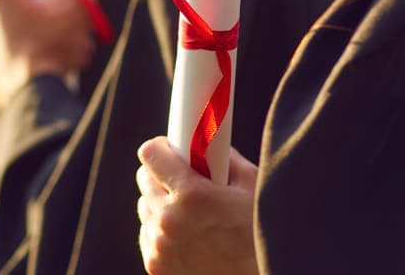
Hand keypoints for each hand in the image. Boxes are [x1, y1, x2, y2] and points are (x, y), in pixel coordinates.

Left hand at [0, 0, 105, 107]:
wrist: (33, 94)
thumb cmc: (51, 47)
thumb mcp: (78, 10)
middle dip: (49, 9)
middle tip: (70, 20)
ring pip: (21, 25)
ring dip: (45, 31)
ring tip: (70, 46)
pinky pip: (15, 47)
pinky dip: (33, 49)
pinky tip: (56, 61)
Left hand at [135, 137, 259, 274]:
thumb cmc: (260, 234)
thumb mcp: (251, 186)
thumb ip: (225, 159)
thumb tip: (208, 143)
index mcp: (191, 196)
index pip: (150, 154)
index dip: (162, 148)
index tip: (171, 149)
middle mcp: (169, 221)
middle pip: (145, 180)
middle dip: (162, 175)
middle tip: (183, 179)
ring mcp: (160, 247)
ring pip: (145, 208)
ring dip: (161, 204)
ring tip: (190, 212)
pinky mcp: (156, 267)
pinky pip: (147, 235)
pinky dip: (160, 231)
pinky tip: (186, 234)